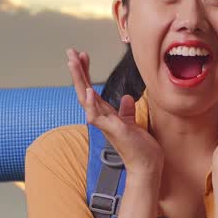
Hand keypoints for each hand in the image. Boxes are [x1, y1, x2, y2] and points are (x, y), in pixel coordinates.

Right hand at [67, 48, 164, 176]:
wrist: (147, 166)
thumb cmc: (140, 147)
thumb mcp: (133, 124)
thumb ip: (126, 111)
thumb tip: (125, 98)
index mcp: (106, 115)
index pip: (92, 89)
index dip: (86, 73)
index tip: (83, 56)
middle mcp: (102, 118)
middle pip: (84, 90)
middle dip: (77, 71)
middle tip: (70, 51)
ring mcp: (105, 124)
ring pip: (86, 99)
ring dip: (80, 80)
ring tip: (73, 62)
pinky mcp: (113, 131)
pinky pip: (97, 116)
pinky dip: (91, 103)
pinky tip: (89, 90)